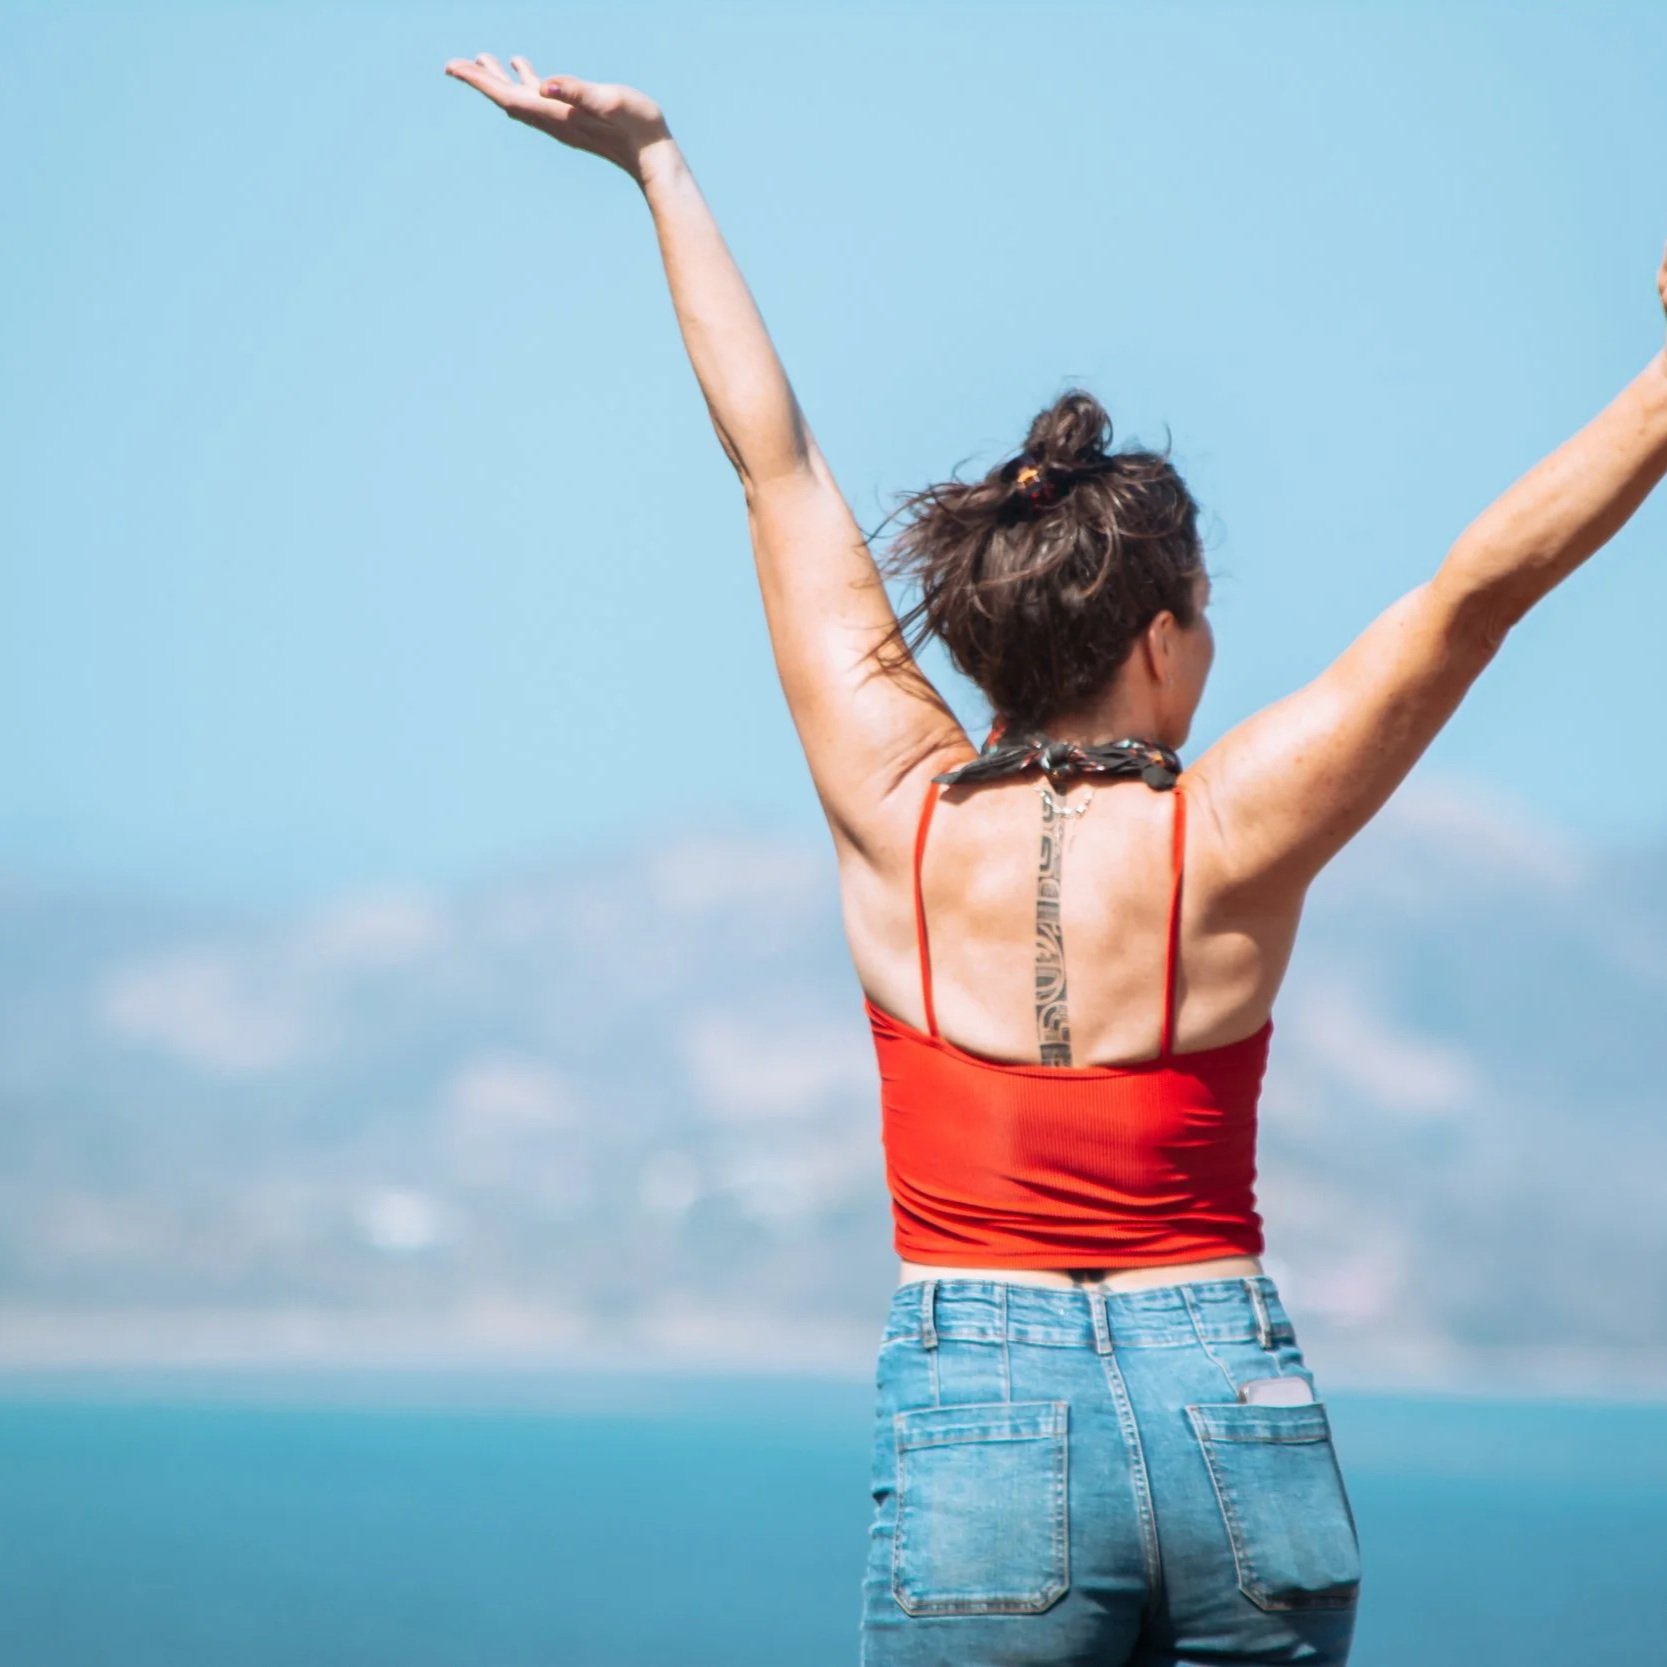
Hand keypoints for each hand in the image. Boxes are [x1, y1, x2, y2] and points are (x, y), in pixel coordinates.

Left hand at [442, 53, 671, 179]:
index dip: (479, 81)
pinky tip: (526, 70)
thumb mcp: (609, 101)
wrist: (656, 158)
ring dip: (499, 81)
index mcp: (556, 114)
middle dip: (480, 81)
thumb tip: (545, 84)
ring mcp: (563, 122)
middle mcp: (554, 121)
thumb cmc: (638, 126)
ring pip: (521, 99)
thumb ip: (578, 91)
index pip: (508, 96)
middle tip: (452, 65)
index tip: (452, 68)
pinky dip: (525, 83)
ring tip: (482, 59)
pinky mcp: (575, 120)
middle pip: (507, 99)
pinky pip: (540, 100)